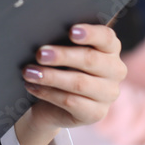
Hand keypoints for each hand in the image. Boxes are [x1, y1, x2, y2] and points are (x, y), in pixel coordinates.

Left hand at [13, 24, 125, 144]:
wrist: (54, 103)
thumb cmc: (60, 67)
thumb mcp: (63, 51)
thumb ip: (62, 41)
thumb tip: (44, 33)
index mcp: (110, 48)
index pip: (106, 37)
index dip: (90, 33)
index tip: (71, 31)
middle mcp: (115, 70)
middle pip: (90, 59)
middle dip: (62, 56)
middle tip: (40, 54)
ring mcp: (108, 94)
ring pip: (79, 83)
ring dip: (50, 76)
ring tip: (29, 72)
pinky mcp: (96, 113)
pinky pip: (71, 102)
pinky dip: (48, 93)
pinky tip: (32, 86)